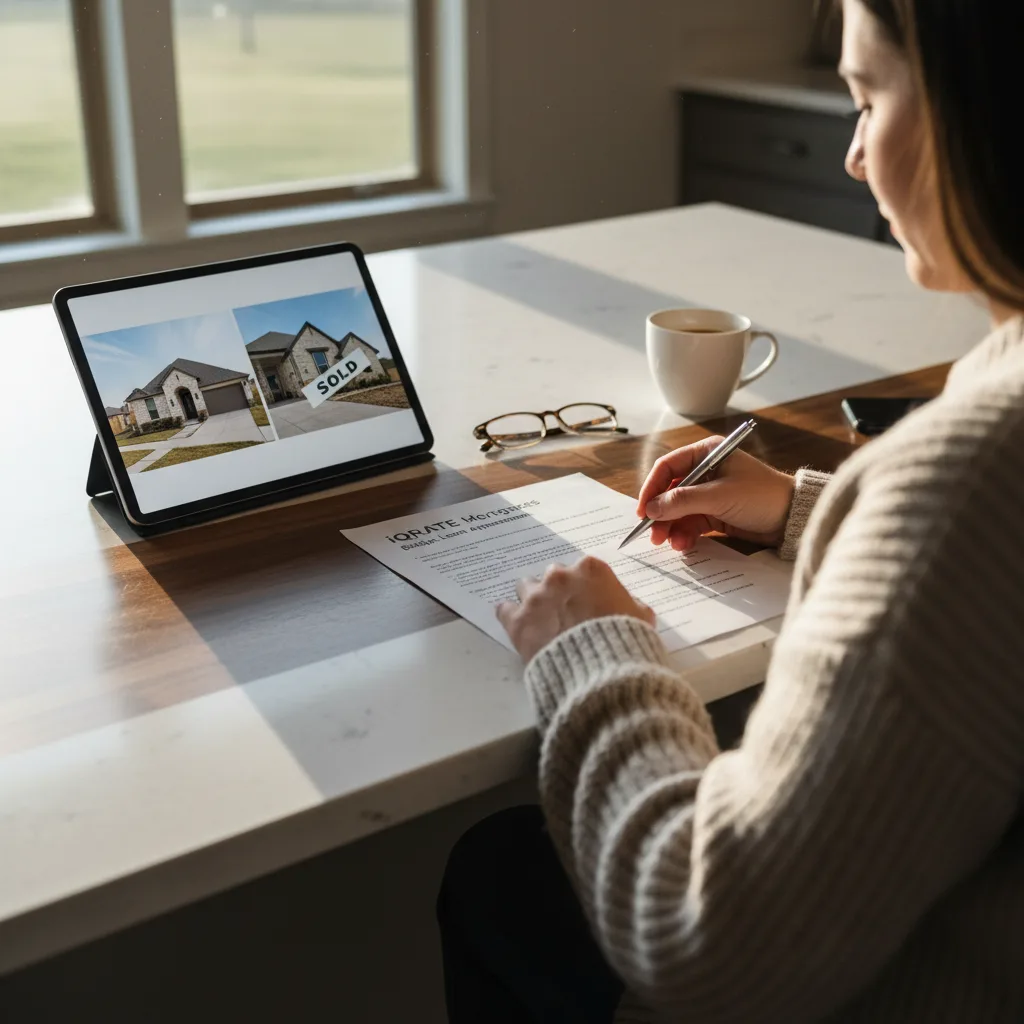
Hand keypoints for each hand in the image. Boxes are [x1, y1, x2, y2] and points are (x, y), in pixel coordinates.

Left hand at [496, 556, 655, 662]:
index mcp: (591, 569)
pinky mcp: (517, 620)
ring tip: (541, 621)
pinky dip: (511, 616)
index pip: (581, 569)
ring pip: (525, 587)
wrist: (602, 672)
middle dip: (557, 592)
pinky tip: (519, 626)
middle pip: (552, 576)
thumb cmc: (626, 642)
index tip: (585, 601)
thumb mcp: (642, 618)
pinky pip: (504, 609)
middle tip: (565, 614)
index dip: (583, 587)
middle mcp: (560, 576)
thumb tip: (630, 607)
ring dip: (533, 601)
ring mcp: (535, 597)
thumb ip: (632, 605)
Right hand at [637, 436, 794, 550]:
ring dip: (671, 527)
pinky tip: (684, 544)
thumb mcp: (720, 496)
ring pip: (679, 510)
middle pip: (670, 491)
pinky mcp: (715, 514)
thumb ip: (683, 501)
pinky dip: (685, 534)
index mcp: (706, 453)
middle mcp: (705, 471)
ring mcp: (709, 494)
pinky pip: (691, 523)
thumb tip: (652, 508)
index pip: (668, 467)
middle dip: (660, 513)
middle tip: (653, 534)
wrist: (793, 519)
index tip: (643, 510)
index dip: (652, 488)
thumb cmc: (763, 495)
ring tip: (670, 543)